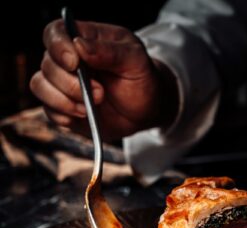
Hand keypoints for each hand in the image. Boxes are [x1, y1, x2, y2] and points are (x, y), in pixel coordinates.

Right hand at [30, 19, 177, 140]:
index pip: (56, 33)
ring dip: (63, 101)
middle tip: (100, 93)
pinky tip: (83, 116)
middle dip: (70, 83)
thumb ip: (110, 51)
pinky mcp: (65, 108)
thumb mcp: (136, 61)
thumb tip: (79, 45)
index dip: (58, 47)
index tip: (74, 63)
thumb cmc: (142, 79)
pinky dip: (62, 115)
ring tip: (90, 108)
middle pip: (47, 64)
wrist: (146, 110)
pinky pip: (49, 110)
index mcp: (86, 40)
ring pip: (41, 86)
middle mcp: (70, 61)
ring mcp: (65, 85)